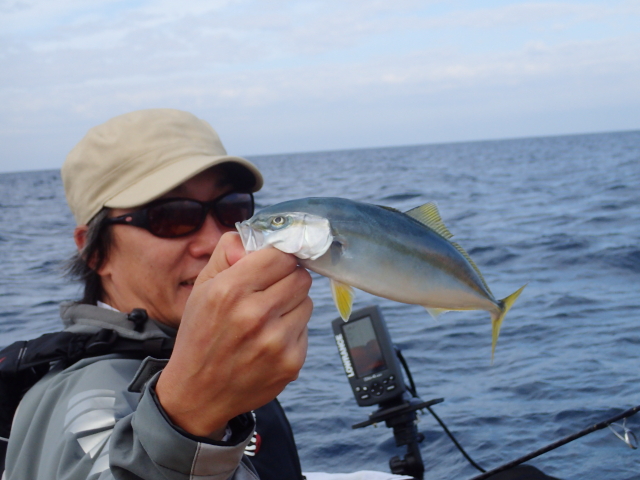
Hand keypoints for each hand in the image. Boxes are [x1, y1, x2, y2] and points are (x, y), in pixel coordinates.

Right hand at [156, 232, 312, 437]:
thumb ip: (227, 252)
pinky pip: (306, 329)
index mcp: (230, 291)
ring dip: (292, 304)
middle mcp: (255, 315)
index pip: (281, 255)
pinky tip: (269, 339)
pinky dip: (292, 329)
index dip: (279, 257)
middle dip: (287, 279)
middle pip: (300, 277)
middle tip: (271, 290)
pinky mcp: (291, 362)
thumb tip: (257, 237)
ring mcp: (276, 342)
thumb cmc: (199, 336)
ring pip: (307, 301)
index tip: (274, 263)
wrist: (197, 394)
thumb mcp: (202, 287)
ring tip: (267, 317)